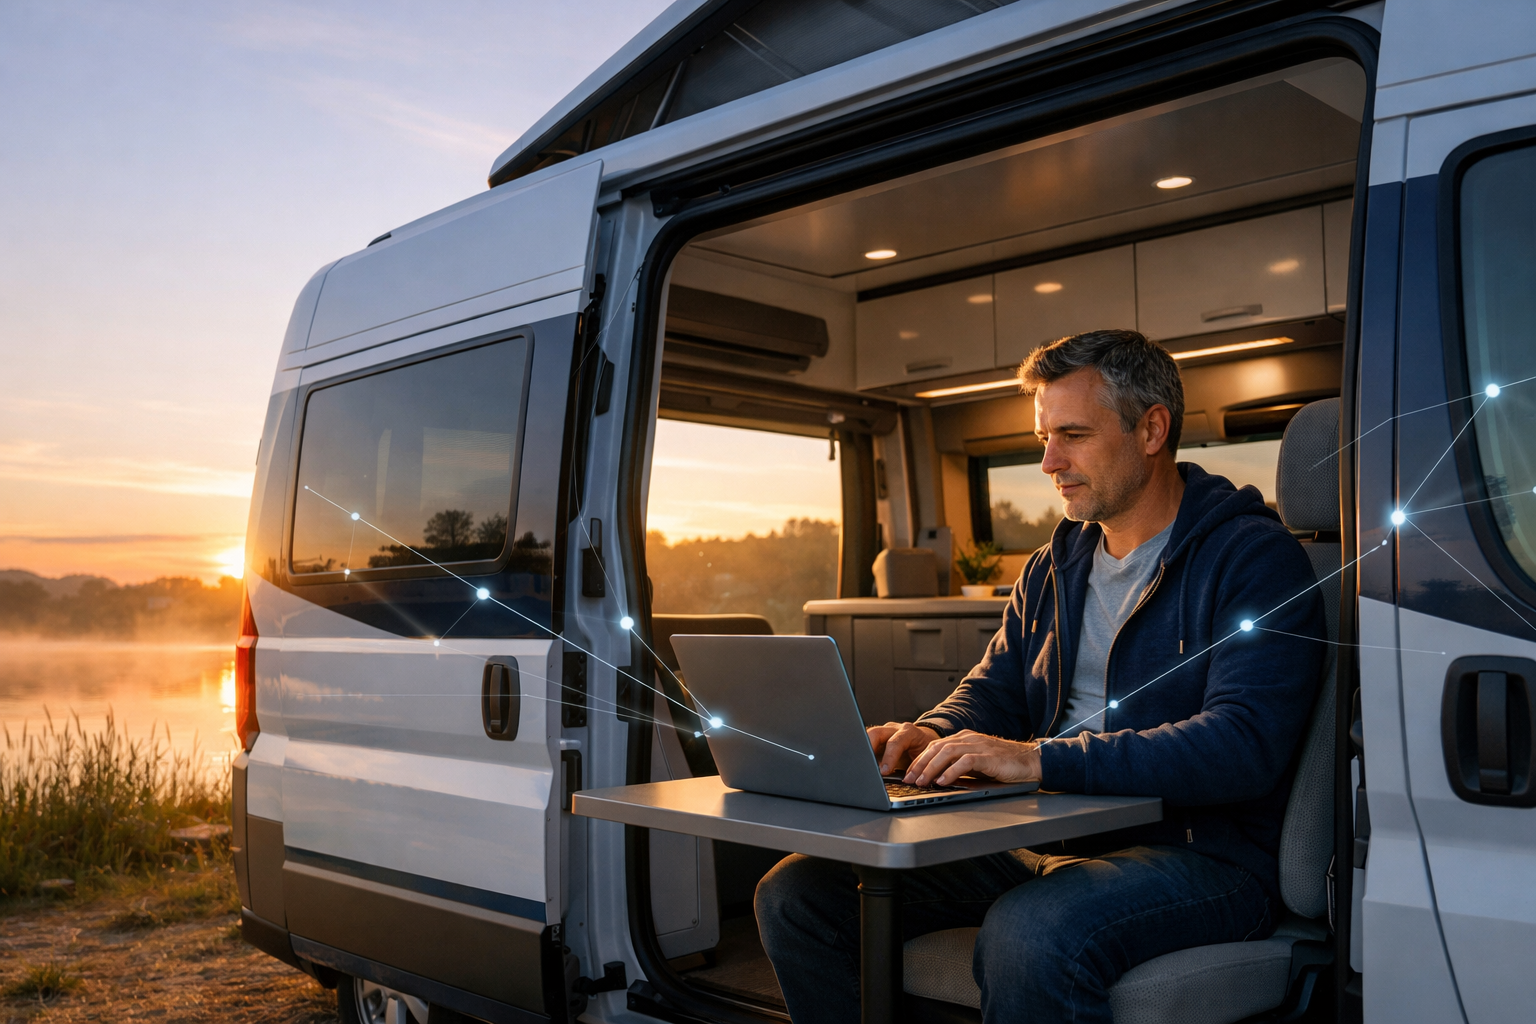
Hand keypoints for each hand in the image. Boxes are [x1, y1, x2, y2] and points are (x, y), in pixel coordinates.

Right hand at [868, 722, 939, 775]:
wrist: (926, 741)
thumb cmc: (926, 751)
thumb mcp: (924, 759)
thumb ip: (915, 767)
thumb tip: (905, 781)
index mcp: (909, 732)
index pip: (895, 742)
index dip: (889, 757)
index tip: (884, 771)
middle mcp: (895, 729)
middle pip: (876, 733)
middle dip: (869, 748)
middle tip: (866, 765)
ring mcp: (885, 731)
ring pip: (869, 736)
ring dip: (865, 750)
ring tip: (864, 765)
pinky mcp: (879, 737)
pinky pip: (869, 741)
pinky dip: (867, 752)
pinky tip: (866, 762)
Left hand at [904, 730, 1040, 786]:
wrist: (1031, 761)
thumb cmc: (1003, 764)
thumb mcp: (975, 764)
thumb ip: (958, 766)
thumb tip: (936, 778)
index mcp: (964, 738)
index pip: (935, 746)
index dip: (919, 759)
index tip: (908, 773)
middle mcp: (969, 739)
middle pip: (937, 747)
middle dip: (920, 764)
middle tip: (909, 779)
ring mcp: (979, 746)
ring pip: (947, 752)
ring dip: (932, 768)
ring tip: (922, 782)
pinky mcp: (989, 756)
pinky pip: (966, 761)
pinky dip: (952, 771)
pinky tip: (943, 781)